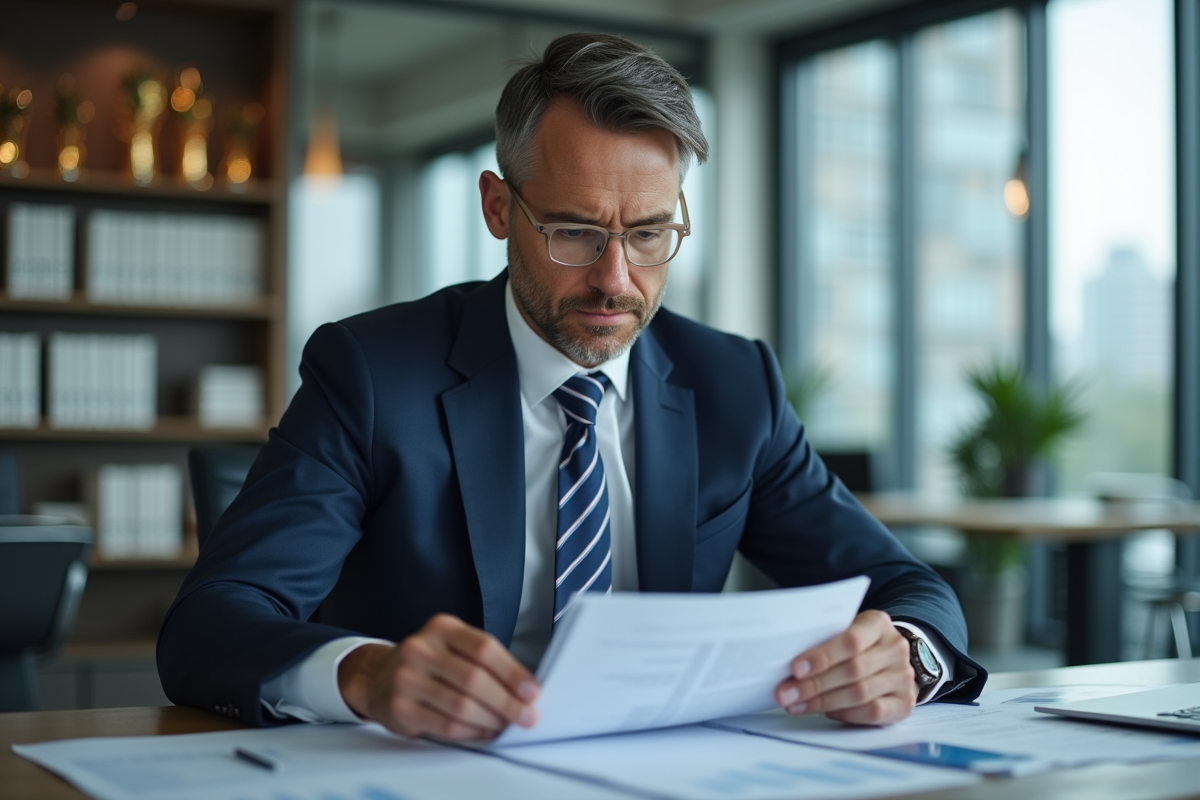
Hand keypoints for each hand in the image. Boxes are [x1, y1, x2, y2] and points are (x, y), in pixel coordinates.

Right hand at [337, 614, 539, 739]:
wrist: (378, 676)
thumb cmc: (428, 663)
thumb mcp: (452, 646)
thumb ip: (485, 660)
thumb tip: (524, 688)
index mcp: (442, 627)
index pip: (484, 648)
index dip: (512, 672)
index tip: (532, 691)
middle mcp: (421, 648)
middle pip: (474, 678)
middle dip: (506, 702)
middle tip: (526, 715)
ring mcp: (406, 678)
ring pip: (461, 706)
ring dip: (491, 720)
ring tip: (506, 725)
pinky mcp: (400, 708)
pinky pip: (445, 725)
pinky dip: (471, 732)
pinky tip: (484, 731)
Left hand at [774, 609, 915, 725]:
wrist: (892, 659)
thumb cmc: (859, 644)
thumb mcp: (845, 631)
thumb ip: (825, 641)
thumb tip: (789, 665)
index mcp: (878, 624)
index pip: (851, 641)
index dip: (822, 656)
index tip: (795, 669)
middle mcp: (895, 648)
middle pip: (853, 670)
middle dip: (814, 684)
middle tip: (786, 693)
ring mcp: (903, 677)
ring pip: (860, 693)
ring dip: (823, 702)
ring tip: (796, 705)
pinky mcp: (905, 703)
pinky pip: (873, 712)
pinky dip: (846, 714)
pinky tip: (826, 712)